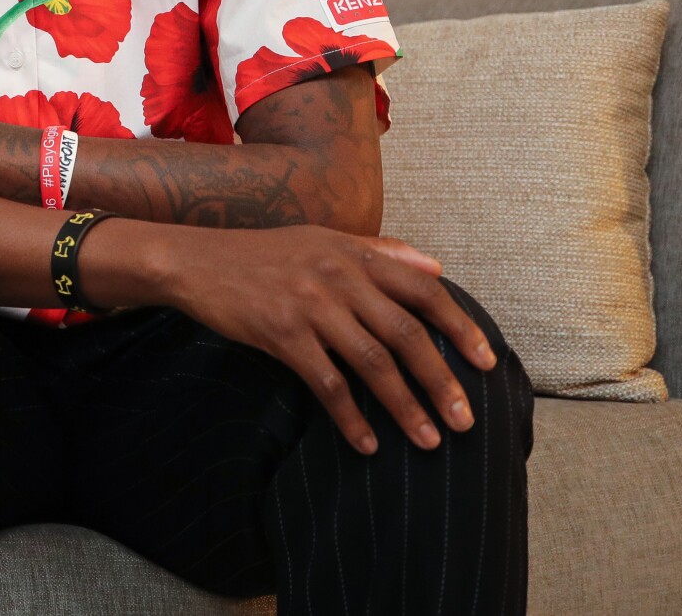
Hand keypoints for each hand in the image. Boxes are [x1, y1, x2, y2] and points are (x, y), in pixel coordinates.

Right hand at [152, 223, 491, 454]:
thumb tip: (436, 265)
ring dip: (406, 407)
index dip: (461, 327)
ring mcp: (310, 305)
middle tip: (465, 421)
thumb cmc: (262, 253)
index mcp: (354, 253)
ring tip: (428, 440)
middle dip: (442, 382)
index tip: (487, 363)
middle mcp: (338, 277)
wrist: (195, 259)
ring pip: (373, 364)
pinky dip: (351, 417)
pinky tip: (367, 443)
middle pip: (406, 334)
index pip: (424, 291)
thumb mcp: (322, 239)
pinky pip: (326, 383)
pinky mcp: (281, 333)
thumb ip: (380, 250)